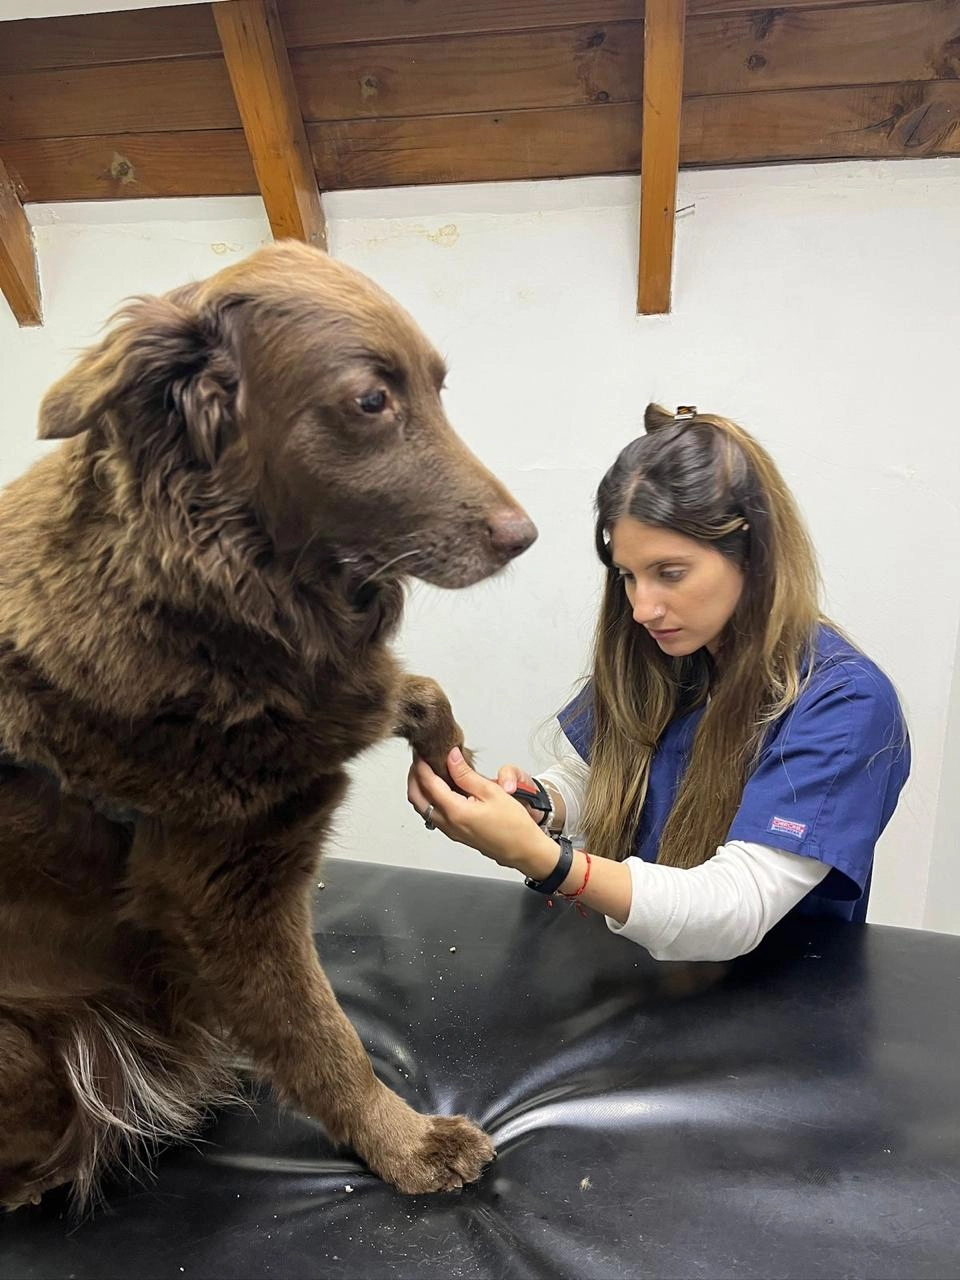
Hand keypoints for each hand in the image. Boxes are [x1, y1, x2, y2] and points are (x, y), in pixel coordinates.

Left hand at [408, 748, 558, 879]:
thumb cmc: (513, 825)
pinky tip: (439, 788)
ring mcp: (449, 830)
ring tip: (426, 771)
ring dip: (419, 788)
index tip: (421, 752)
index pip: (428, 783)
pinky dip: (428, 798)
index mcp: (455, 811)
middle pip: (416, 798)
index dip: (421, 765)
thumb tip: (451, 757)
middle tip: (419, 760)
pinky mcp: (455, 833)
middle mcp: (447, 823)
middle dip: (413, 776)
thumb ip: (466, 774)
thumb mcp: (492, 791)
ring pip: (422, 807)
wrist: (523, 850)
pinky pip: (432, 814)